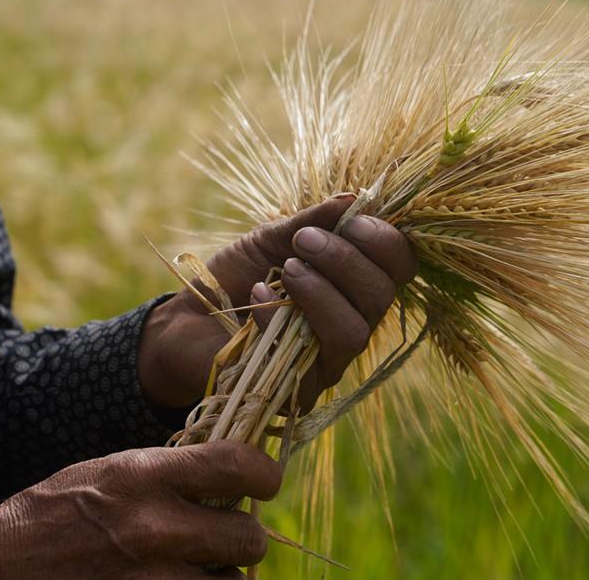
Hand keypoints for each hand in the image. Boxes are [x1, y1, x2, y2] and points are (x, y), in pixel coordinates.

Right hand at [0, 440, 281, 579]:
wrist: (1, 564)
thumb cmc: (63, 508)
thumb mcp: (117, 468)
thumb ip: (175, 469)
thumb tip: (235, 471)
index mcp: (145, 477)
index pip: (234, 466)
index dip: (265, 473)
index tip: (267, 482)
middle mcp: (153, 528)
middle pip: (246, 538)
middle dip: (246, 538)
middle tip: (233, 535)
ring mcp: (149, 579)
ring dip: (228, 576)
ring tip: (208, 565)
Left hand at [138, 194, 417, 410]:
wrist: (188, 322)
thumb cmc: (237, 278)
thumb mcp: (272, 238)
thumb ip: (313, 221)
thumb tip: (354, 198)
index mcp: (355, 286)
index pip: (400, 266)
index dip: (385, 241)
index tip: (350, 220)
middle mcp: (353, 324)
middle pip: (381, 296)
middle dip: (346, 261)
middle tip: (302, 242)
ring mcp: (328, 362)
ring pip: (355, 332)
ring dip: (322, 292)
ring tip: (286, 269)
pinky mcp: (298, 390)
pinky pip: (310, 359)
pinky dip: (282, 318)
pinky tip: (257, 294)